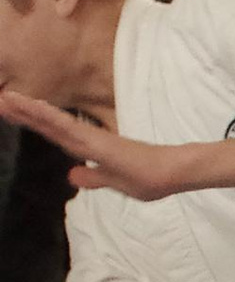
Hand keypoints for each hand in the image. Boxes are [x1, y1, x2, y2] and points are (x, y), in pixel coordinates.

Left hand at [0, 88, 168, 194]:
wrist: (171, 173)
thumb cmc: (150, 178)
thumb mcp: (116, 182)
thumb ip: (94, 177)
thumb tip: (71, 175)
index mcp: (90, 150)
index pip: (56, 135)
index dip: (35, 124)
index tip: (14, 114)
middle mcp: (86, 141)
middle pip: (49, 126)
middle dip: (24, 114)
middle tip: (2, 100)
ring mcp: (90, 139)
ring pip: (52, 122)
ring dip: (29, 111)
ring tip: (7, 99)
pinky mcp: (95, 141)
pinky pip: (66, 126)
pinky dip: (47, 115)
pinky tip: (30, 106)